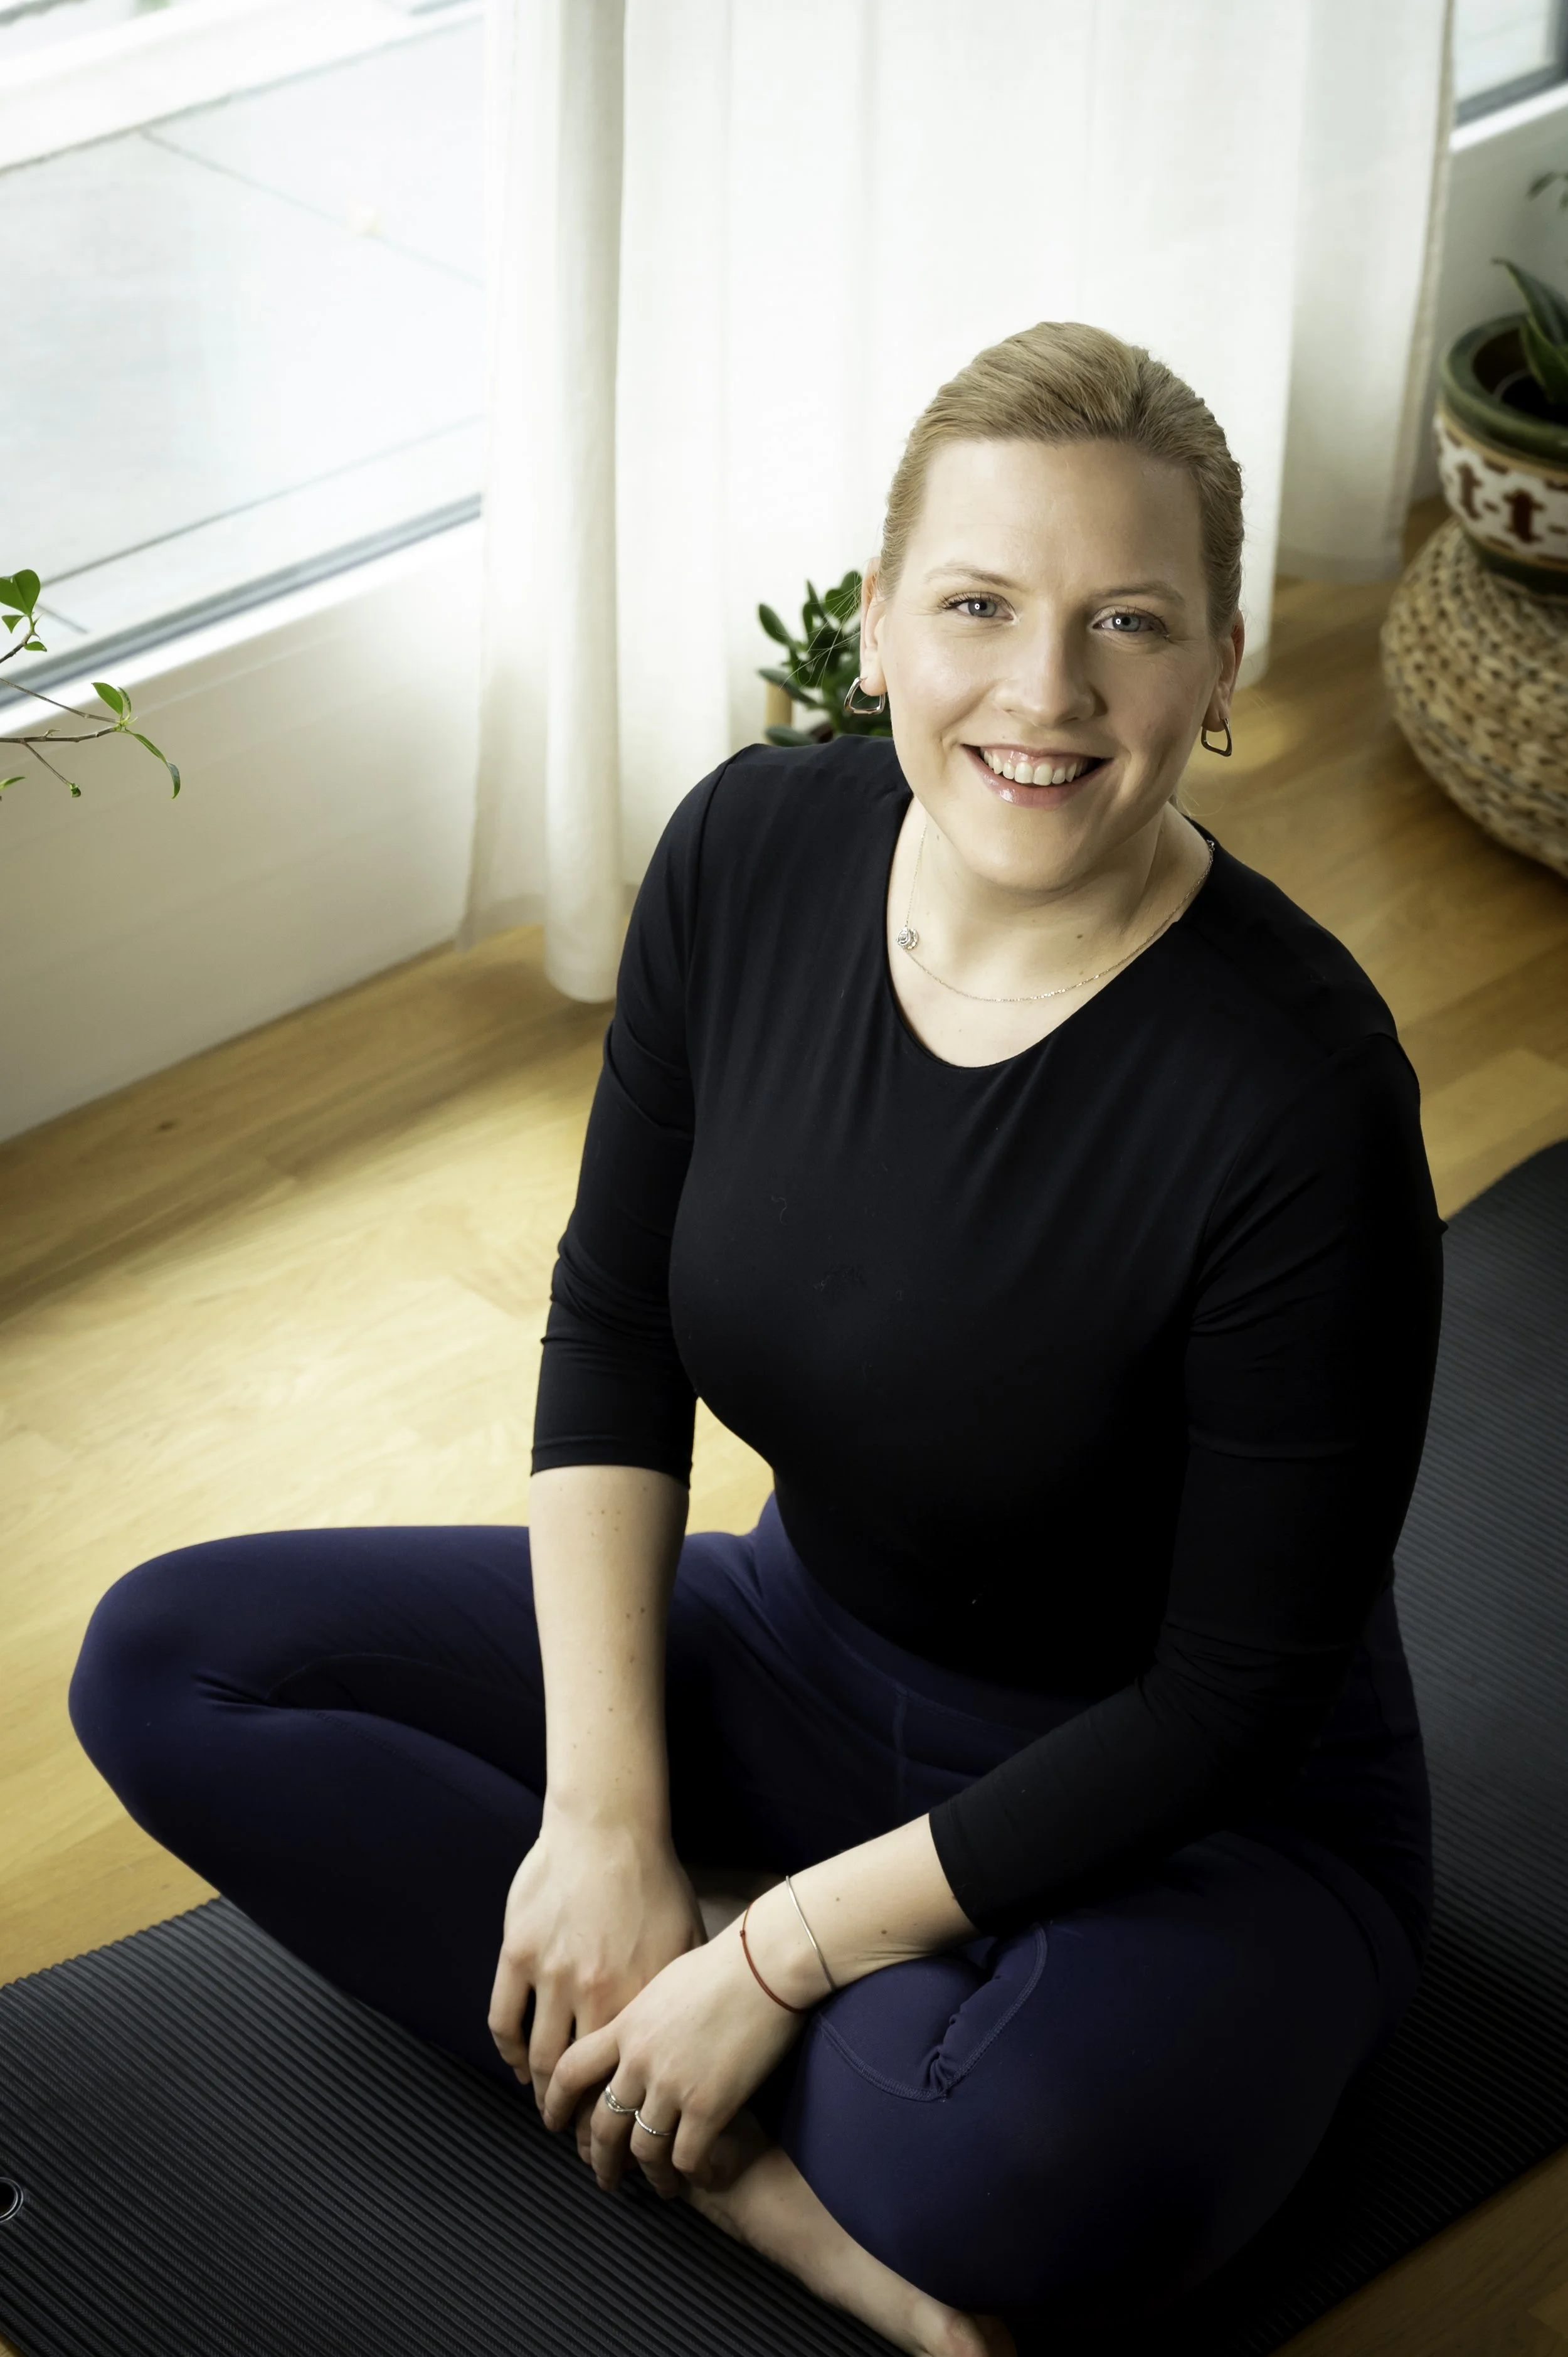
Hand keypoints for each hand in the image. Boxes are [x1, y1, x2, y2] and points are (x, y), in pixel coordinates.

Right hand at [488, 1805, 705, 2111]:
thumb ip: (678, 1996)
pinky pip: (504, 2019)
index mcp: (639, 1995)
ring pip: (538, 2056)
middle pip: (578, 2080)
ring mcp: (550, 1974)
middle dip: (577, 2121)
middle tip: (578, 2138)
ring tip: (549, 2108)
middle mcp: (594, 1993)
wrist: (609, 1828)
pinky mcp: (518, 1953)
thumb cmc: (653, 1881)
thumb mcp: (685, 1941)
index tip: (619, 2136)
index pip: (624, 2079)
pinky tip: (519, 2065)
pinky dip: (509, 2052)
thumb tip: (689, 2043)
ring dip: (542, 2091)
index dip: (619, 2117)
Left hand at [540, 1910, 808, 2194]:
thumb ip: (643, 2014)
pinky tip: (693, 2175)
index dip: (557, 2103)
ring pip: (642, 2149)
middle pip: (601, 2123)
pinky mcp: (708, 2105)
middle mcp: (640, 2059)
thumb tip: (636, 2028)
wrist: (766, 1963)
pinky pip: (685, 2157)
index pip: (572, 2071)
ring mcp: (672, 2085)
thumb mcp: (664, 1979)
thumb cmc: (723, 1962)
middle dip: (598, 2158)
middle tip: (603, 2175)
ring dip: (647, 2174)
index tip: (556, 2124)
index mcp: (626, 2025)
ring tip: (658, 2185)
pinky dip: (686, 2172)